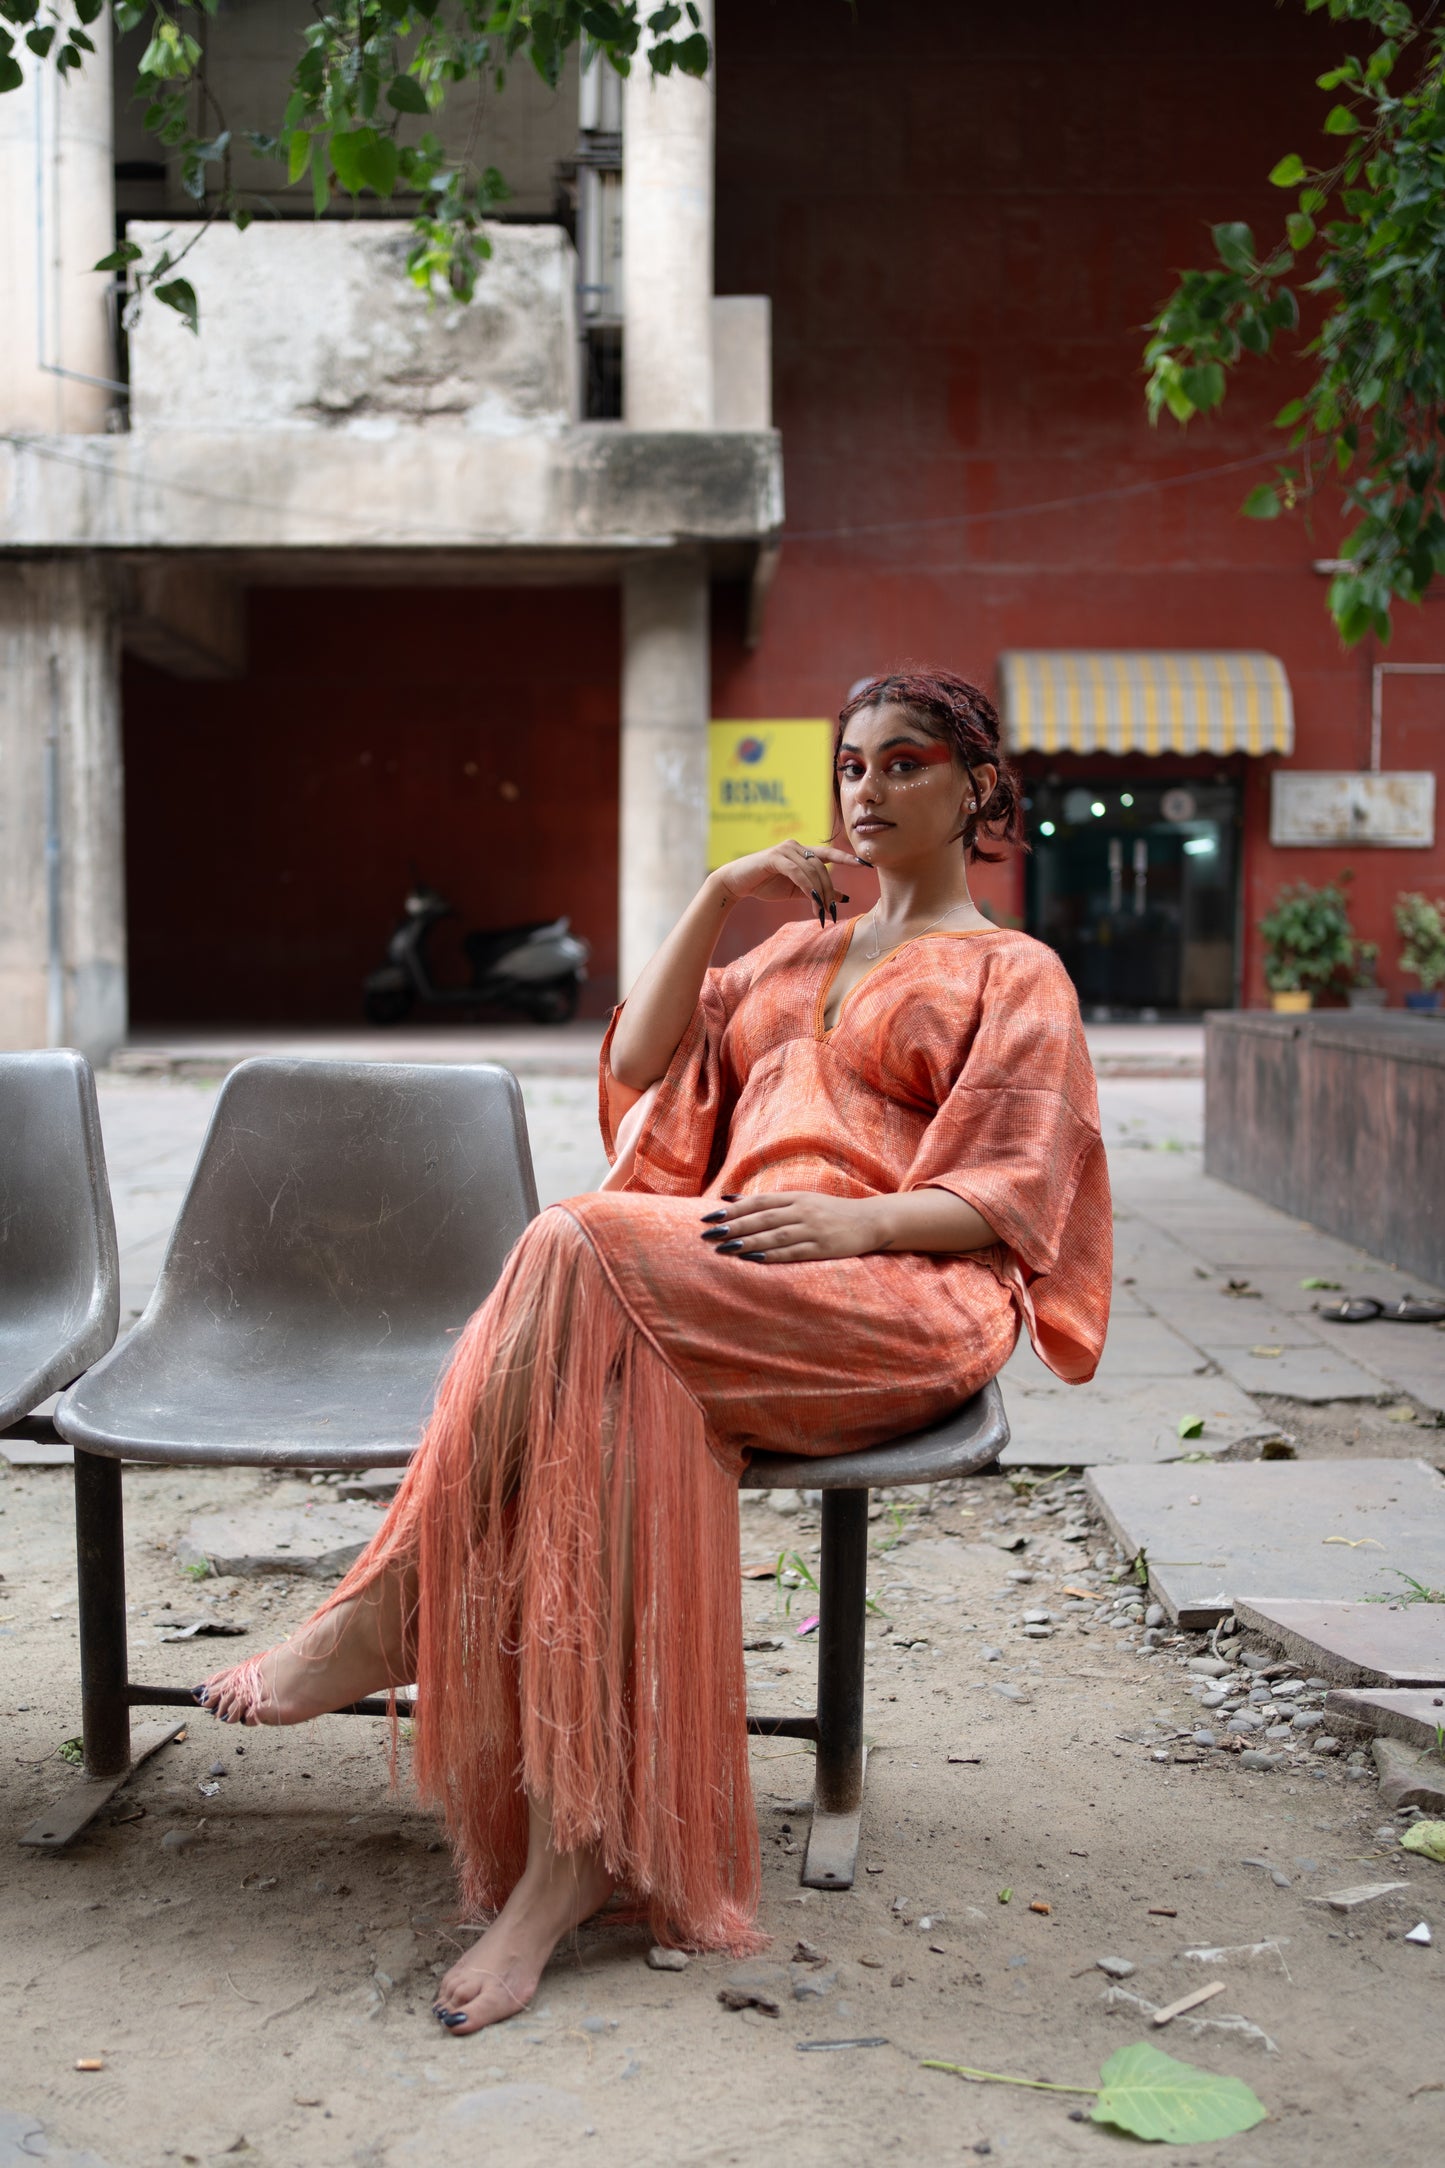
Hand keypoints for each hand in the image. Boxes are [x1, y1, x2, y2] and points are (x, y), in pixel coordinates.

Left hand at [699, 1191, 886, 1262]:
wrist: (870, 1221)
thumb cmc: (830, 1212)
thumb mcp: (801, 1200)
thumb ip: (769, 1202)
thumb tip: (730, 1200)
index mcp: (795, 1197)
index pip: (758, 1202)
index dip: (733, 1210)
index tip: (709, 1217)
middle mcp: (802, 1210)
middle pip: (762, 1219)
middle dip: (733, 1227)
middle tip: (708, 1234)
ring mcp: (813, 1229)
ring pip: (774, 1236)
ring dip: (747, 1242)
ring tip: (724, 1249)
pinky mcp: (823, 1248)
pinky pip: (793, 1252)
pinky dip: (772, 1255)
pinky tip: (754, 1259)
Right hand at [712, 839, 863, 928]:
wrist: (737, 884)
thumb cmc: (765, 885)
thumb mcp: (797, 891)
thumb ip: (817, 892)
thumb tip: (843, 898)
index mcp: (802, 851)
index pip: (830, 854)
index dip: (848, 859)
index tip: (867, 866)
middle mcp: (796, 846)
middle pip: (823, 868)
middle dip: (830, 891)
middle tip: (832, 912)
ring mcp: (786, 850)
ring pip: (812, 871)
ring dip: (820, 894)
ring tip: (822, 913)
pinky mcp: (775, 857)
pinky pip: (798, 873)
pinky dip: (808, 887)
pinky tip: (814, 901)